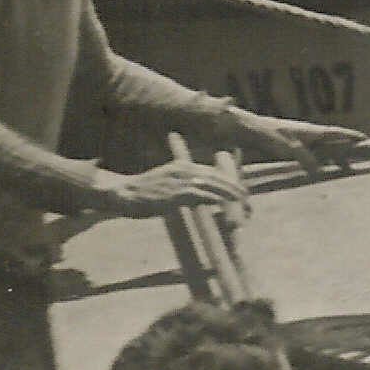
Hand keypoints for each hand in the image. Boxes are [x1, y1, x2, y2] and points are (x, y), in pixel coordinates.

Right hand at [124, 154, 254, 216]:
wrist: (123, 193)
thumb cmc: (145, 191)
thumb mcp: (168, 181)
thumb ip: (185, 184)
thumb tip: (204, 195)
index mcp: (183, 165)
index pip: (213, 171)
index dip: (229, 180)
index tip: (240, 189)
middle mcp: (184, 170)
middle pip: (217, 177)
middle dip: (234, 187)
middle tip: (246, 196)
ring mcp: (180, 181)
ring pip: (213, 185)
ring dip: (229, 194)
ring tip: (242, 201)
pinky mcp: (175, 193)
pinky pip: (200, 195)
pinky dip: (214, 199)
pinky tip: (222, 204)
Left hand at [242, 114, 364, 171]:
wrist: (246, 130)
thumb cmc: (268, 136)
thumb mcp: (289, 148)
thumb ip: (306, 159)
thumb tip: (319, 171)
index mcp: (311, 131)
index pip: (337, 133)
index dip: (351, 136)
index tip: (366, 139)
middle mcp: (307, 135)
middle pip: (331, 143)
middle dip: (345, 151)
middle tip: (356, 162)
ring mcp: (298, 140)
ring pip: (321, 149)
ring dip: (331, 158)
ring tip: (341, 169)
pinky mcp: (288, 147)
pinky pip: (310, 155)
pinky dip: (318, 162)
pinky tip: (316, 170)